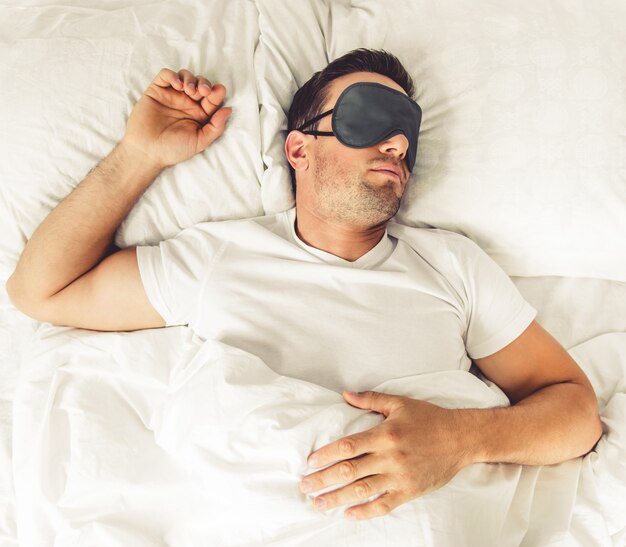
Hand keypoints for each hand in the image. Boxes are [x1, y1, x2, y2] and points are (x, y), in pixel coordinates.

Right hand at [121, 68, 231, 169]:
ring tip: (189, 91)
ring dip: (190, 79)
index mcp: (199, 114)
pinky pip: (165, 75)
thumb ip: (216, 127)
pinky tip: (177, 85)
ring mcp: (172, 96)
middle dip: (204, 83)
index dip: (217, 92)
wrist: (147, 152)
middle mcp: (187, 103)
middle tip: (203, 91)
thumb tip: (229, 109)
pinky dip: (173, 75)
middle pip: (200, 83)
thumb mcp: (200, 142)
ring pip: (185, 76)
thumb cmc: (174, 150)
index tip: (218, 92)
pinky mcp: (156, 91)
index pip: (212, 98)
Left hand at [300, 390, 469, 520]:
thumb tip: (345, 394)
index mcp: (385, 434)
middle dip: (324, 480)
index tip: (310, 462)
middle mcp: (390, 457)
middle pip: (349, 471)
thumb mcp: (399, 403)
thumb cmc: (428, 418)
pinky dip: (365, 512)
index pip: (348, 446)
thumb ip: (369, 400)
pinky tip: (348, 514)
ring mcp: (400, 477)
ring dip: (337, 499)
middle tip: (305, 487)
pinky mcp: (409, 491)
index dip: (326, 455)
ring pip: (362, 491)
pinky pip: (384, 505)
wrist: (461, 438)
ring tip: (319, 504)